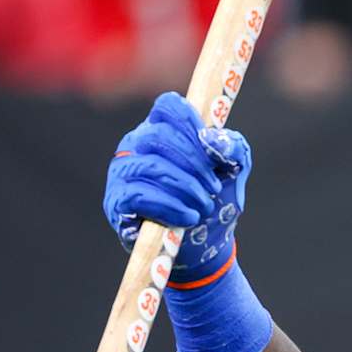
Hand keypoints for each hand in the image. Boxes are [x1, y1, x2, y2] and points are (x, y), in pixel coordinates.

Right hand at [103, 92, 253, 282]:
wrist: (203, 245)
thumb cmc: (214, 200)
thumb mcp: (234, 172)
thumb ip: (233, 149)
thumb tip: (213, 139)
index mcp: (163, 129)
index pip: (168, 106)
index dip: (190, 121)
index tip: (211, 146)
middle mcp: (136, 144)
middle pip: (159, 135)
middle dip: (194, 163)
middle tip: (214, 187)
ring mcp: (122, 172)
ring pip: (150, 166)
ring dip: (185, 187)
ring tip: (204, 206)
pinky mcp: (117, 201)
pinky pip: (138, 195)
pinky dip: (169, 206)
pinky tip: (188, 217)